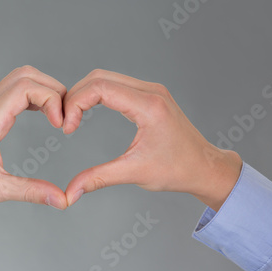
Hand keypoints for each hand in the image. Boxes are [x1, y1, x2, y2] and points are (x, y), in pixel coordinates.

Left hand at [0, 66, 67, 211]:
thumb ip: (31, 192)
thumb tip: (62, 199)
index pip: (26, 87)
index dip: (52, 100)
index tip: (61, 126)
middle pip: (26, 75)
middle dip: (53, 90)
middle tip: (65, 117)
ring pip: (18, 79)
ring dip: (42, 90)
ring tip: (56, 115)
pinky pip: (10, 91)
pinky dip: (30, 96)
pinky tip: (40, 114)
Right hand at [63, 69, 242, 210]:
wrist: (205, 167)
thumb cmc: (177, 170)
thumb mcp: (134, 173)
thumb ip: (98, 179)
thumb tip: (70, 193)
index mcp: (148, 106)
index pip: (100, 87)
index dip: (75, 103)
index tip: (68, 128)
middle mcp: (150, 91)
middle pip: (99, 77)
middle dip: (75, 96)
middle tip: (66, 122)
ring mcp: (151, 90)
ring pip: (106, 77)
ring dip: (85, 93)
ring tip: (74, 118)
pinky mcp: (150, 95)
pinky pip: (117, 84)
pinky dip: (97, 94)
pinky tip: (89, 111)